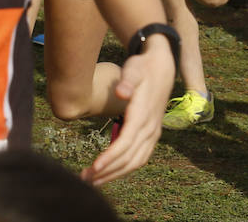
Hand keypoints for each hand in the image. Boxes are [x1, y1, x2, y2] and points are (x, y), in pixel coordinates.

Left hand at [81, 37, 174, 185]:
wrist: (163, 66)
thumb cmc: (143, 67)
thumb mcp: (134, 68)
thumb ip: (128, 80)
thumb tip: (121, 92)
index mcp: (143, 115)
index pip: (126, 142)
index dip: (110, 157)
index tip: (94, 168)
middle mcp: (151, 127)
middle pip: (130, 157)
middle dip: (108, 171)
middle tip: (84, 180)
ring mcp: (154, 132)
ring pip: (136, 161)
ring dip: (115, 173)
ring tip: (93, 180)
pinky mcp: (153, 134)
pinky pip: (141, 157)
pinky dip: (125, 168)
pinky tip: (109, 171)